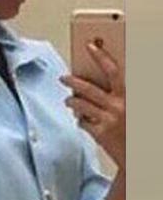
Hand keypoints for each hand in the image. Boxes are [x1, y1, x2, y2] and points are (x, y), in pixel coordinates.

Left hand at [59, 41, 124, 169]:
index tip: (90, 46)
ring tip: (68, 100)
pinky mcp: (100, 133)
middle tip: (63, 78)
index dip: (101, 56)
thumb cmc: (130, 127)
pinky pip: (82, 122)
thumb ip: (113, 94)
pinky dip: (80, 119)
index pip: (113, 70)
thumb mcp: (127, 106)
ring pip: (81, 105)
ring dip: (71, 101)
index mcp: (127, 95)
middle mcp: (117, 105)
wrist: (136, 153)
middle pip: (89, 89)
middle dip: (73, 81)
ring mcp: (108, 119)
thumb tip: (92, 85)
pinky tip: (81, 119)